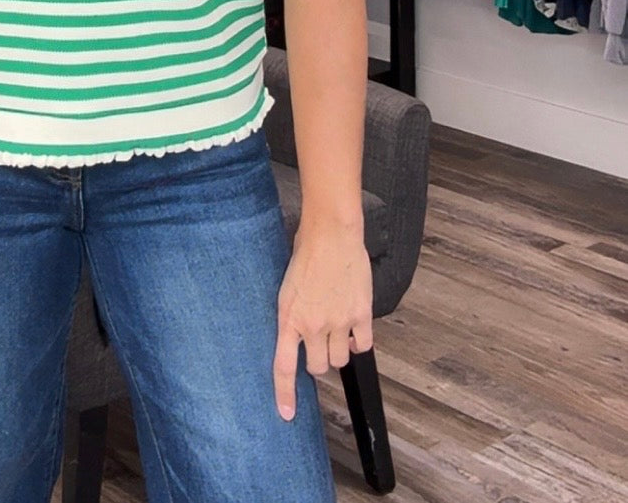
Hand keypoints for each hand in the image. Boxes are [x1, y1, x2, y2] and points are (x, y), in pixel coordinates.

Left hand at [272, 223, 372, 420]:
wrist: (331, 233)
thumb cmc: (306, 251)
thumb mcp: (286, 286)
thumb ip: (292, 313)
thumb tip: (297, 331)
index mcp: (289, 317)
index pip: (284, 366)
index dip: (285, 394)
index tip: (286, 414)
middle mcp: (313, 325)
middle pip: (318, 367)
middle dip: (318, 360)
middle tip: (319, 342)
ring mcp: (338, 322)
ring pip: (340, 359)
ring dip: (338, 350)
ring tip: (336, 328)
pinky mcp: (360, 315)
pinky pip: (363, 345)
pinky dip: (359, 342)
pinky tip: (354, 328)